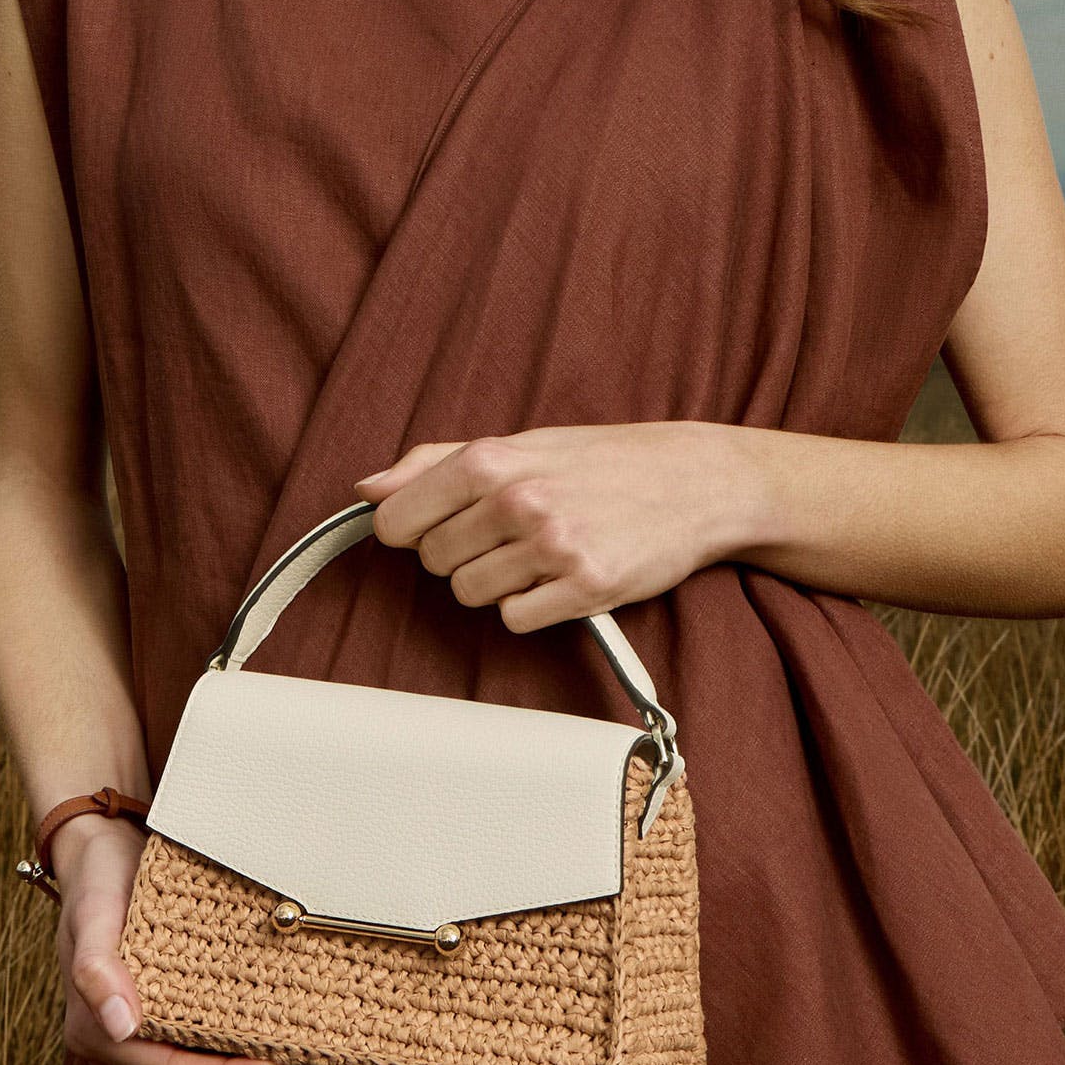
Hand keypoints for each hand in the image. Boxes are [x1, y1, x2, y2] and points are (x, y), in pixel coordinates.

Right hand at [45, 813, 326, 1064]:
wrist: (99, 851)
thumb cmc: (97, 880)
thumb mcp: (93, 914)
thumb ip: (96, 970)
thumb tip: (122, 1027)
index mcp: (98, 1033)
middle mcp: (120, 1043)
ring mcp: (143, 1033)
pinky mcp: (166, 1015)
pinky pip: (207, 1048)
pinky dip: (246, 1054)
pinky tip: (284, 1043)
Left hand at [354, 423, 739, 629]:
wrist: (698, 481)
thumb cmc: (604, 461)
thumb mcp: (520, 444)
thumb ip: (435, 464)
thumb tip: (367, 489)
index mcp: (490, 461)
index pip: (397, 522)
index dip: (414, 531)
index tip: (443, 527)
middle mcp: (517, 501)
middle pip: (434, 563)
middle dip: (464, 555)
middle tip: (512, 535)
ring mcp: (552, 546)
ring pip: (472, 594)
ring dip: (499, 584)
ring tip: (542, 553)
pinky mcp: (587, 588)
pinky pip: (517, 619)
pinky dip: (533, 607)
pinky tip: (562, 578)